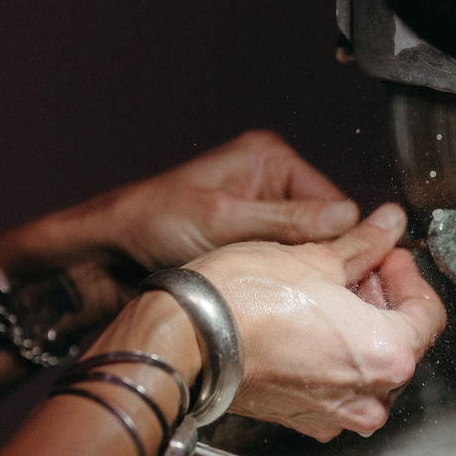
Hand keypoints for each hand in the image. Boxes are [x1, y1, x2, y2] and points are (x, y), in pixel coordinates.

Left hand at [0, 132, 360, 323]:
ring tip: (282, 294)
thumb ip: (288, 221)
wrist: (106, 255)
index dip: (340, 242)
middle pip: (326, 230)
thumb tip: (348, 219)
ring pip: (307, 253)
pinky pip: (284, 266)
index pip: (337, 203)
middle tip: (309, 292)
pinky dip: (280, 283)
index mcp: (271, 158)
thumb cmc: (151, 223)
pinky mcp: (249, 244)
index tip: (340, 278)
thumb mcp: (224, 220)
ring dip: (297, 275)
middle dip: (318, 261)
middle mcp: (272, 182)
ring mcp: (261, 215)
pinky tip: (270, 296)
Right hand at [190, 203, 446, 440]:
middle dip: (382, 300)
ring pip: (368, 366)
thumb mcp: (316, 258)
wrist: (186, 339)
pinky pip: (335, 386)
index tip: (386, 253)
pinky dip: (331, 356)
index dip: (407, 274)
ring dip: (358, 328)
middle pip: (400, 342)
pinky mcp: (303, 420)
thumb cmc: (245, 301)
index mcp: (388, 356)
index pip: (427, 313)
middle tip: (356, 266)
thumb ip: (365, 245)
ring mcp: (335, 415)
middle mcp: (370, 398)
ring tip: (327, 293)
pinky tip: (307, 325)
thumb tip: (388, 224)